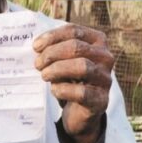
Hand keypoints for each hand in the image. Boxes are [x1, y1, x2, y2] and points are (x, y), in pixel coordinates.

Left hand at [33, 23, 113, 142]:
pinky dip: (63, 89)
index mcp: (97, 42)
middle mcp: (105, 58)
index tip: (36, 46)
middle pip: (77, 47)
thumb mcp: (63, 60)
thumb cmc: (70, 79)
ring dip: (57, 70)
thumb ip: (54, 49)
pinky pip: (81, 92)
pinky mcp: (100, 100)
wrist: (79, 111)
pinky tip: (55, 90)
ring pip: (82, 67)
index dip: (52, 37)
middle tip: (37, 64)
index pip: (74, 31)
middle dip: (52, 54)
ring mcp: (105, 79)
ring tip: (44, 75)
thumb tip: (38, 46)